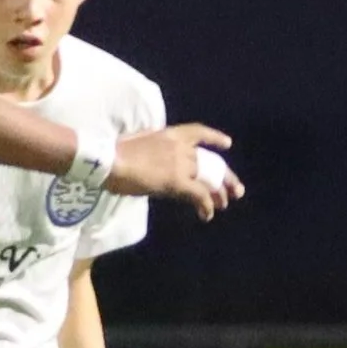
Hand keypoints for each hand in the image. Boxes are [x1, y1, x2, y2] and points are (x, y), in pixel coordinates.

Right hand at [106, 125, 241, 216]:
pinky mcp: (177, 181)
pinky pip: (198, 194)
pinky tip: (208, 215)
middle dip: (224, 177)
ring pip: (208, 179)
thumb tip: (153, 160)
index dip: (214, 138)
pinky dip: (205, 205)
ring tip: (223, 205)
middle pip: (209, 162)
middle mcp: (180, 146)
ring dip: (217, 194)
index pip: (198, 132)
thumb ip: (152, 150)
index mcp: (169, 133)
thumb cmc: (113, 152)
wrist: (109, 159)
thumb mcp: (137, 143)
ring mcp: (180, 163)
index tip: (228, 145)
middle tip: (236, 190)